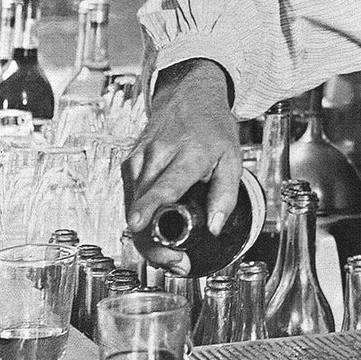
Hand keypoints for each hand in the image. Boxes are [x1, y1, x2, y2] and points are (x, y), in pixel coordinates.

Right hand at [121, 59, 240, 274]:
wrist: (189, 97)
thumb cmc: (213, 128)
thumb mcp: (233, 158)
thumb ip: (226, 195)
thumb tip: (214, 229)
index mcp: (188, 153)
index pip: (165, 183)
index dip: (150, 207)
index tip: (138, 224)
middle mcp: (158, 155)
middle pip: (143, 206)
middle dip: (154, 242)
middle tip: (176, 262)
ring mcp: (139, 158)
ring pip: (132, 207)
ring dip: (146, 237)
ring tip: (172, 253)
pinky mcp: (128, 164)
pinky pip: (129, 199)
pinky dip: (140, 220)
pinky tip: (157, 231)